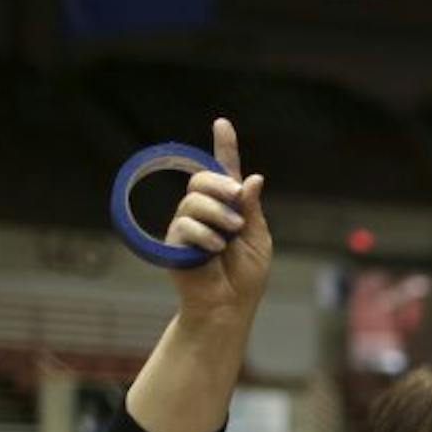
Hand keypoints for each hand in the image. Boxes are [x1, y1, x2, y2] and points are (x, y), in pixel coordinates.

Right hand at [165, 118, 270, 324]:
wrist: (229, 307)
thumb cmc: (245, 277)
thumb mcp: (257, 238)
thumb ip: (252, 209)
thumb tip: (252, 178)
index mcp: (229, 208)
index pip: (225, 172)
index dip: (224, 147)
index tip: (222, 123)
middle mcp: (205, 212)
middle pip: (202, 180)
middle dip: (220, 183)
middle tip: (236, 196)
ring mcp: (187, 226)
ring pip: (193, 200)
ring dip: (217, 213)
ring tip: (230, 234)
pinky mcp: (173, 243)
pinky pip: (184, 225)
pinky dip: (204, 234)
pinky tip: (215, 248)